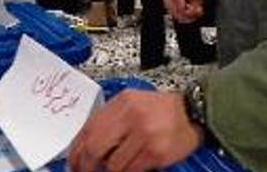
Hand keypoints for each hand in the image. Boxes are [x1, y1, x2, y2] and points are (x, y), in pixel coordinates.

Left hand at [68, 90, 202, 171]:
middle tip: (86, 171)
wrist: (192, 113)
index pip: (88, 128)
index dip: (76, 150)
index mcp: (122, 102)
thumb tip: (84, 144)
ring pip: (113, 164)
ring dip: (110, 170)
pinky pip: (131, 170)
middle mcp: (132, 116)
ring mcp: (144, 135)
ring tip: (115, 167)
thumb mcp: (132, 104)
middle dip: (87, 165)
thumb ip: (109, 119)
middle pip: (95, 148)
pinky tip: (130, 167)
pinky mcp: (155, 152)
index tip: (73, 162)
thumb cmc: (161, 110)